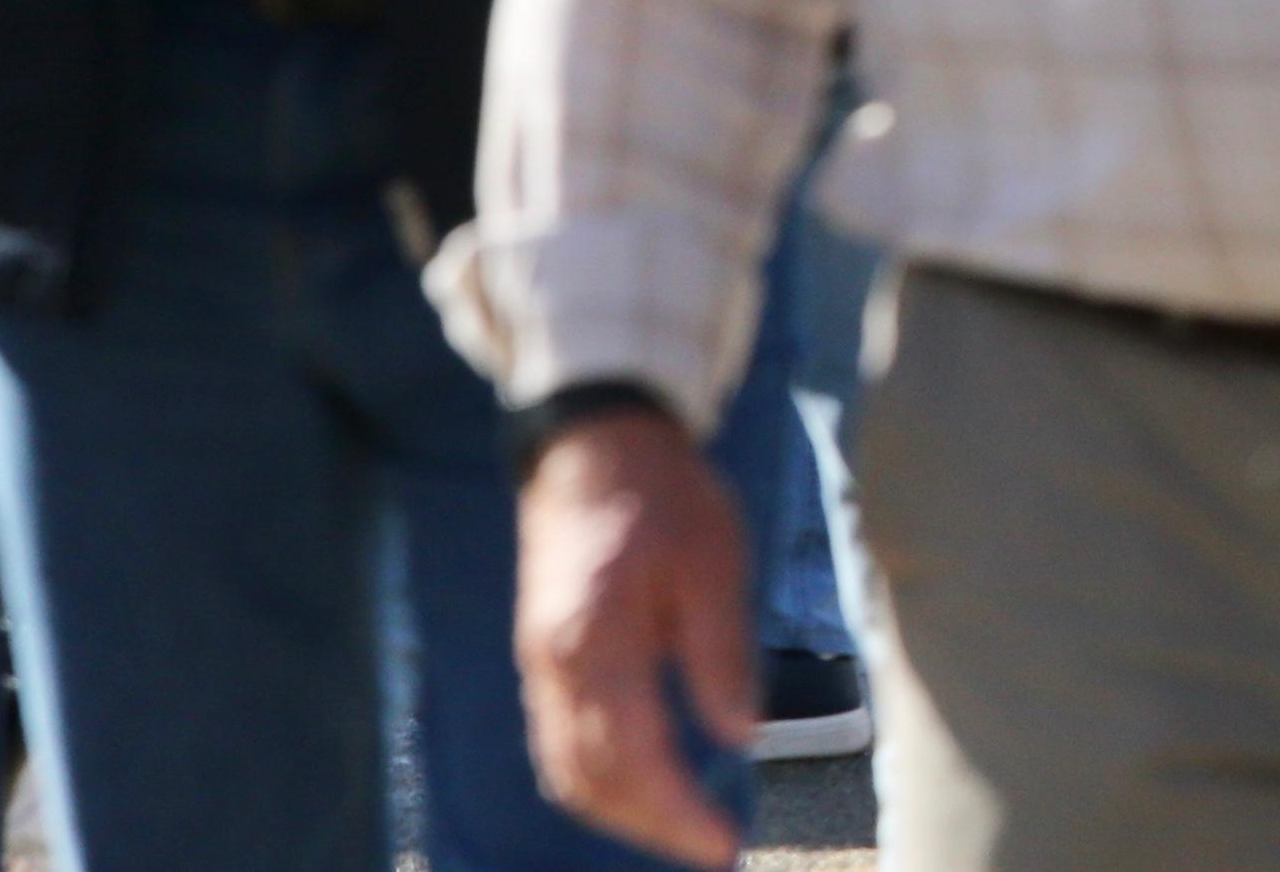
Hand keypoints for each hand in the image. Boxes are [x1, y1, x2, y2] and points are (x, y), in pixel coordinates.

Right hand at [518, 403, 752, 865]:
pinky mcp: (542, 661)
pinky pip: (559, 745)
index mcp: (594, 641)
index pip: (632, 756)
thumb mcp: (713, 559)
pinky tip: (644, 790)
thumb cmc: (661, 493)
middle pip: (589, 780)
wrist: (592, 446)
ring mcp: (538, 667)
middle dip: (651, 826)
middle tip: (713, 848)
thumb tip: (741, 737)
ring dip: (622, 814)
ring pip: (566, 772)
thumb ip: (721, 653)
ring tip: (685, 831)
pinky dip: (598, 782)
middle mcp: (553, 666)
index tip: (724, 844)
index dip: (677, 812)